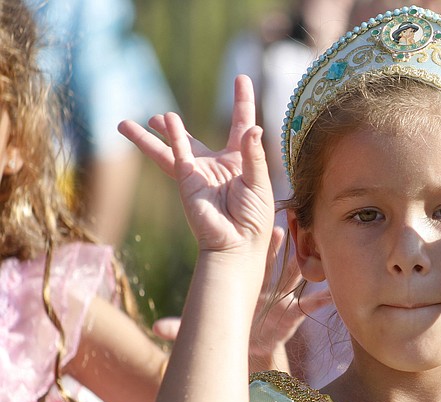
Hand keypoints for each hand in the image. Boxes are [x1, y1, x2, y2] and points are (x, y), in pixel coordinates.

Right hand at [118, 75, 273, 254]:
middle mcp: (217, 166)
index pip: (241, 125)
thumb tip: (254, 127)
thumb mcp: (259, 182)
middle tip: (162, 113)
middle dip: (174, 127)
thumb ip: (254, 154)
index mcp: (241, 163)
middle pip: (193, 139)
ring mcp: (200, 173)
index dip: (242, 101)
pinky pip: (179, 154)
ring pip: (174, 147)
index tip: (241, 78)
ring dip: (157, 134)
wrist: (237, 245)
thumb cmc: (254, 218)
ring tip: (141, 120)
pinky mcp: (188, 181)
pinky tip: (167, 121)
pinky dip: (174, 137)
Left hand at [152, 226, 332, 371]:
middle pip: (280, 261)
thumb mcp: (208, 326)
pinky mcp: (295, 315)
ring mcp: (284, 297)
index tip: (274, 227)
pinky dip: (323, 300)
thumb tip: (156, 327)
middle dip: (287, 247)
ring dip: (307, 266)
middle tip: (294, 226)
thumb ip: (184, 326)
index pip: (258, 258)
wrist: (253, 344)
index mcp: (249, 280)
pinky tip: (335, 295)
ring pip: (298, 278)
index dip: (267, 245)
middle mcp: (268, 284)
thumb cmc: (232, 325)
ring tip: (319, 252)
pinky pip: (312, 306)